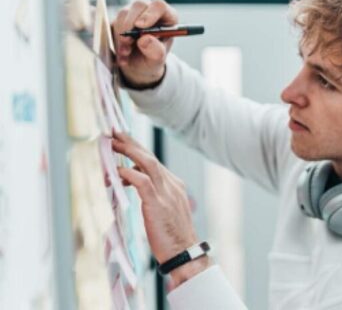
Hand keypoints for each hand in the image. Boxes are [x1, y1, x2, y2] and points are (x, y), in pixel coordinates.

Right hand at [112, 0, 177, 86]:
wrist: (138, 66)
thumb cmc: (152, 59)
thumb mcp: (157, 60)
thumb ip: (155, 51)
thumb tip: (144, 39)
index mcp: (167, 17)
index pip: (159, 6)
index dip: (149, 14)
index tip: (140, 26)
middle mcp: (150, 11)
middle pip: (139, 5)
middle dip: (131, 24)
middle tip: (128, 41)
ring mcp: (135, 13)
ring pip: (124, 13)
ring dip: (122, 34)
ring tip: (126, 53)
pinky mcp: (121, 19)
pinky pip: (113, 23)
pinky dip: (114, 39)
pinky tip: (121, 53)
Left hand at [112, 131, 208, 284]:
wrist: (184, 253)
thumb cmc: (172, 236)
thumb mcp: (163, 211)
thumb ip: (152, 194)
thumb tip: (132, 181)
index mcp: (174, 185)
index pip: (154, 161)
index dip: (138, 149)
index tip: (124, 141)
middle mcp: (172, 184)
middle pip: (150, 157)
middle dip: (132, 143)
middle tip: (115, 133)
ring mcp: (166, 192)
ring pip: (147, 163)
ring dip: (129, 151)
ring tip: (113, 144)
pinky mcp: (158, 203)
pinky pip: (142, 181)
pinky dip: (128, 173)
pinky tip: (116, 171)